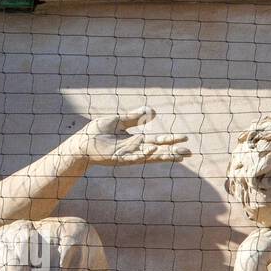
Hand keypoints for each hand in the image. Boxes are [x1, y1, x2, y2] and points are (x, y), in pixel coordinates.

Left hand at [69, 106, 190, 166]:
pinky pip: (135, 157)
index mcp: (135, 141)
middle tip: (190, 152)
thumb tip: (154, 111)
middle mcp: (134, 150)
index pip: (157, 141)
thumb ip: (135, 116)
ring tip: (179, 155)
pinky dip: (145, 154)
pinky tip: (155, 150)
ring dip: (164, 156)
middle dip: (173, 151)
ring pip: (150, 157)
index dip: (171, 140)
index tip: (185, 138)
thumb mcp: (119, 120)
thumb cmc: (97, 132)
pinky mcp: (118, 159)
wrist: (81, 142)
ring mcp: (128, 156)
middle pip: (158, 151)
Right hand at [242, 227, 270, 263]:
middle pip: (267, 230)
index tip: (267, 240)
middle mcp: (258, 236)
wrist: (251, 263)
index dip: (263, 234)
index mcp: (249, 240)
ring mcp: (266, 237)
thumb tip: (243, 256)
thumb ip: (245, 253)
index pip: (257, 232)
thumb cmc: (247, 264)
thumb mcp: (243, 256)